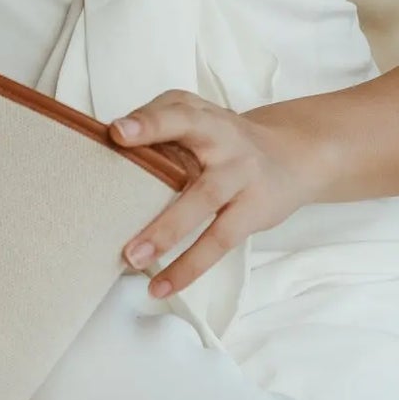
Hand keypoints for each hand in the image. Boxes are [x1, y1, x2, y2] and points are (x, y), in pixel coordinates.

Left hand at [110, 90, 329, 298]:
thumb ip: (157, 126)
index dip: (146, 122)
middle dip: (154, 175)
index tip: (116, 133)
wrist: (292, 155)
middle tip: (118, 198)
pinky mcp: (253, 210)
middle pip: (192, 156)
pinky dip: (190, 266)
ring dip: (167, 233)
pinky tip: (163, 286)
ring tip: (133, 259)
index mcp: (202, 116)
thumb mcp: (197, 118)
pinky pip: (219, 240)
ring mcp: (241, 175)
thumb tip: (106, 146)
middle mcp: (224, 140)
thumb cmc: (224, 139)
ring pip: (204, 202)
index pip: (174, 113)